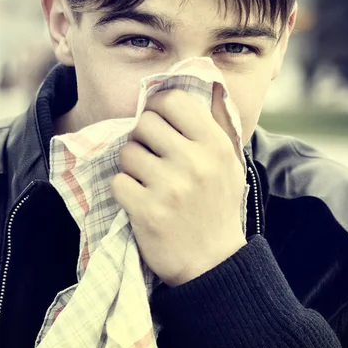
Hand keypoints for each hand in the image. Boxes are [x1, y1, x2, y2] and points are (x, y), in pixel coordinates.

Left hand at [111, 82, 246, 286]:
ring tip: (149, 181)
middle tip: (153, 157)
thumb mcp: (229, 162)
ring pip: (127, 152)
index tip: (156, 120)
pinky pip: (118, 181)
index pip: (172, 101)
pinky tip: (141, 201)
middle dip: (143, 138)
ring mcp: (169, 187)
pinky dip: (124, 190)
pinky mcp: (147, 211)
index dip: (157, 106)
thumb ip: (215, 124)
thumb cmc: (218, 205)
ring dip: (133, 166)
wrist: (213, 263)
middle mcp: (194, 161)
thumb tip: (205, 85)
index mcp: (214, 144)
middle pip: (144, 124)